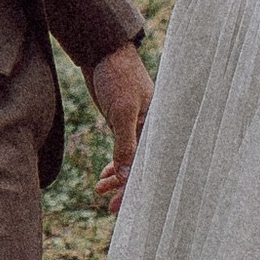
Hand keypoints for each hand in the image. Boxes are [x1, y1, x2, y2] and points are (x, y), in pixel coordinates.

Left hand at [87, 43, 151, 211]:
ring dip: (117, 177)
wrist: (102, 52)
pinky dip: (114, 165)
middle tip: (111, 207)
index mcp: (159, 126)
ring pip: (130, 160)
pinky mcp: (123, 123)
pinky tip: (103, 176)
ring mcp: (137, 127)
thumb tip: (125, 175)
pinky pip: (122, 151)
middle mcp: (151, 129)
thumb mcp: (121, 112)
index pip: (150, 164)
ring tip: (100, 190)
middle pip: (142, 166)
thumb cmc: (118, 76)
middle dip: (126, 187)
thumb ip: (125, 144)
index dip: (135, 186)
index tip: (121, 205)